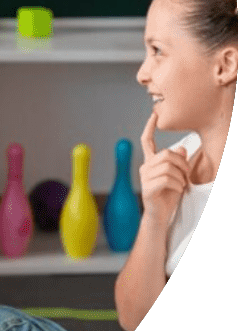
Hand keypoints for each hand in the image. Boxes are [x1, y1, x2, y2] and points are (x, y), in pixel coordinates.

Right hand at [139, 111, 189, 230]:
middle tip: (186, 176)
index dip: (149, 127)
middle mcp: (145, 167)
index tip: (153, 115)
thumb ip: (178, 162)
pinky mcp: (148, 188)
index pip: (146, 141)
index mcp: (150, 162)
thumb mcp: (177, 176)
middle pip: (166, 154)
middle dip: (182, 164)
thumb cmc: (167, 196)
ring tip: (181, 185)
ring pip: (168, 166)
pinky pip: (167, 179)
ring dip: (181, 177)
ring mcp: (145, 177)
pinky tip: (177, 190)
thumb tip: (181, 148)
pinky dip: (177, 184)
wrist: (160, 215)